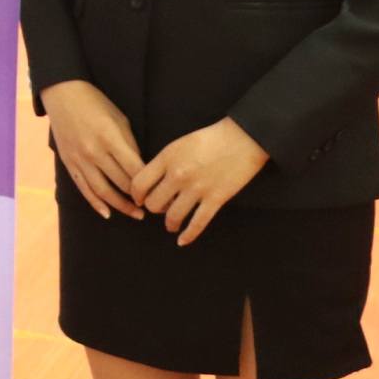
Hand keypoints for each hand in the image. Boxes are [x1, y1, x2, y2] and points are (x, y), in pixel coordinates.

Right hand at [40, 80, 145, 220]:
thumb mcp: (119, 119)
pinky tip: (107, 213)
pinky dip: (95, 203)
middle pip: (121, 183)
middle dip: (140, 198)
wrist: (63, 94)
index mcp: (110, 138)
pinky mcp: (69, 163)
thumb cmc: (96, 103)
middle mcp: (94, 151)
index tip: (161, 191)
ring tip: (136, 214)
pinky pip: (83, 188)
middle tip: (155, 206)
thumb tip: (141, 170)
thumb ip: (130, 146)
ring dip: (121, 206)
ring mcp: (80, 159)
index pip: (135, 170)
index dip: (150, 184)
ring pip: (103, 191)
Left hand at [129, 118, 269, 245]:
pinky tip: (182, 241)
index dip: (136, 195)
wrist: (242, 138)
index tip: (140, 199)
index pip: (139, 184)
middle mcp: (178, 175)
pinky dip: (188, 235)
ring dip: (169, 224)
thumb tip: (152, 182)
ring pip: (172, 217)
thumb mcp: (179, 144)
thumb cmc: (210, 139)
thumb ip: (164, 162)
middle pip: (154, 203)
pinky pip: (197, 224)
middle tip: (160, 208)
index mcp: (167, 158)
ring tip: (171, 225)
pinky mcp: (216, 199)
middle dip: (154, 209)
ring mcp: (197, 189)